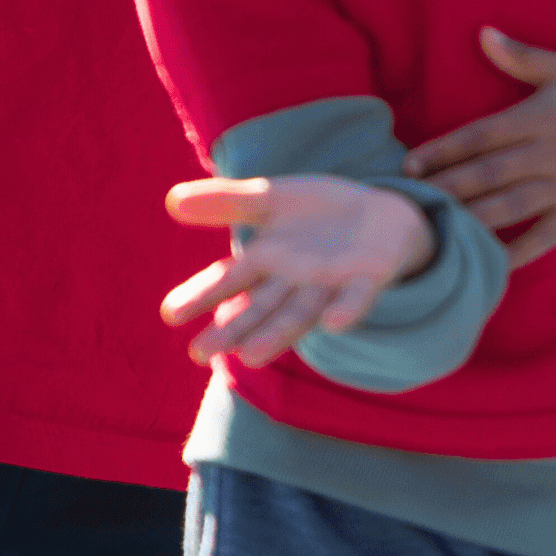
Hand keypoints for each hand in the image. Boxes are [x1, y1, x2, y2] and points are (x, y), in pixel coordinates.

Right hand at [160, 176, 436, 367]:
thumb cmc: (319, 215)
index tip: (170, 314)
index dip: (201, 296)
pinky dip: (346, 310)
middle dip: (232, 330)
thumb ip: (228, 201)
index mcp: (266, 262)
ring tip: (252, 356)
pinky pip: (356, 298)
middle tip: (199, 353)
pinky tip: (335, 323)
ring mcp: (330, 285)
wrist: (386, 215)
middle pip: (259, 310)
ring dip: (278, 335)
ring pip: (300, 313)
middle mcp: (293, 282)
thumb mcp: (272, 198)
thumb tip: (172, 200)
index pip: (228, 281)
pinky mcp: (368, 280)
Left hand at [402, 27, 555, 265]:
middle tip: (404, 204)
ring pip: (510, 207)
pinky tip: (489, 264)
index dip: (442, 150)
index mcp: (540, 117)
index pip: (480, 136)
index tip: (407, 164)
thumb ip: (522, 57)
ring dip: (471, 219)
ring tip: (434, 231)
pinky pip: (546, 237)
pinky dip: (518, 252)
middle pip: (487, 174)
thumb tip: (482, 33)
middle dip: (444, 189)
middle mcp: (549, 153)